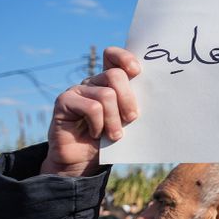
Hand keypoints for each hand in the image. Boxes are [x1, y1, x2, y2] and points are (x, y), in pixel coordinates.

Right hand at [43, 47, 141, 176]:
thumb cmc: (108, 139)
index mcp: (108, 82)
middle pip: (116, 76)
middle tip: (132, 118)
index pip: (113, 56)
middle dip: (128, 99)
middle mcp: (92, 82)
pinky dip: (99, 124)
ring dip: (114, 120)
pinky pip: (92, 108)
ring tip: (115, 135)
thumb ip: (133, 104)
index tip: (137, 71)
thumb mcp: (125, 120)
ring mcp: (77, 90)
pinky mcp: (64, 101)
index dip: (125, 58)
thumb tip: (154, 95)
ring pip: (106, 95)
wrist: (82, 162)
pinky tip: (96, 134)